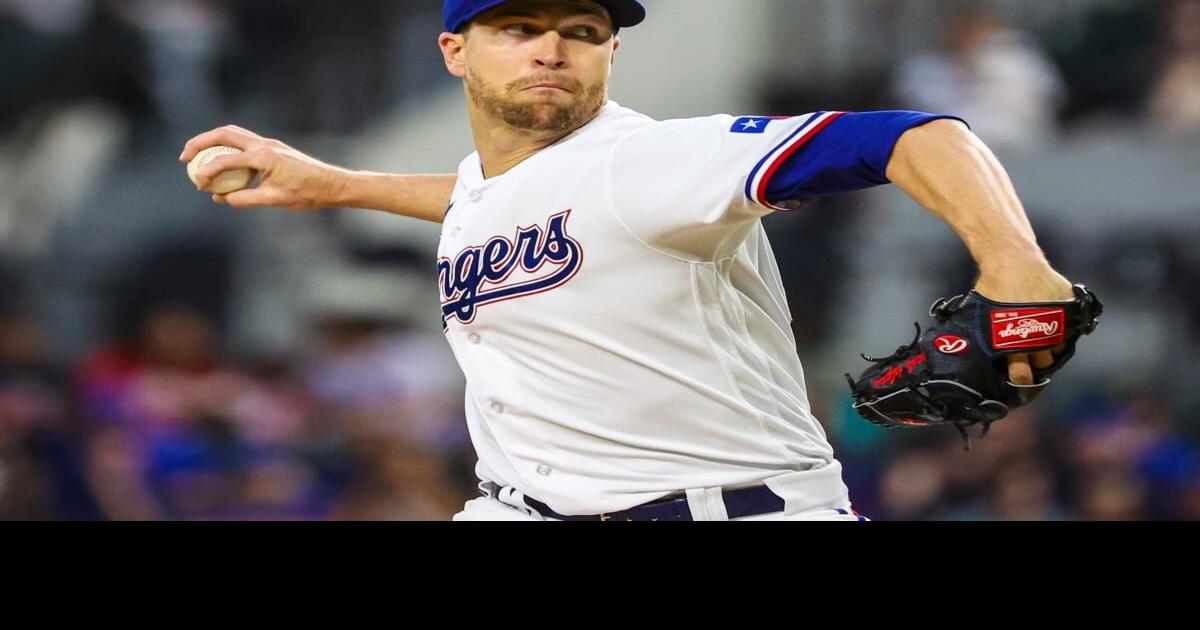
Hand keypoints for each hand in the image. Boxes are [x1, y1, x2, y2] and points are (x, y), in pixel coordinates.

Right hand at [179, 125, 349, 210]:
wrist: (331, 184)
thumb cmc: (307, 193)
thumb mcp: (274, 200)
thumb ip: (245, 199)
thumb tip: (220, 198)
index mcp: (264, 156)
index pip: (227, 159)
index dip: (208, 170)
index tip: (198, 182)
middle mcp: (264, 145)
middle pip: (224, 134)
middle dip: (200, 143)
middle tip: (184, 157)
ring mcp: (268, 143)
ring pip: (233, 134)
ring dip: (212, 142)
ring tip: (196, 156)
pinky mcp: (272, 148)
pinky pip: (243, 143)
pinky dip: (227, 148)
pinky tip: (220, 162)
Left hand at [973, 259, 1074, 386]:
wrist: (1012, 259)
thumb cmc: (993, 287)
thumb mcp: (982, 315)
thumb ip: (987, 338)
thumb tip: (971, 355)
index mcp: (1015, 340)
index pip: (1022, 372)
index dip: (1021, 379)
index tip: (1020, 378)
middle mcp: (1039, 334)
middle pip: (1043, 362)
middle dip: (1036, 361)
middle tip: (1029, 354)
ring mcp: (1057, 320)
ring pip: (1058, 345)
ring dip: (1050, 344)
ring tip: (1039, 335)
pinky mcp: (1069, 306)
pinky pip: (1070, 326)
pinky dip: (1062, 326)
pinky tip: (1051, 321)